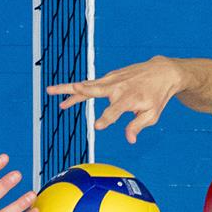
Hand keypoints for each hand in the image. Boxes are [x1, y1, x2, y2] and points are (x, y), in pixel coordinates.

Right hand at [46, 57, 184, 143]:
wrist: (161, 72)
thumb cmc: (157, 96)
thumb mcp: (153, 114)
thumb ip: (138, 126)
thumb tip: (129, 140)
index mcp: (129, 98)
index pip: (114, 111)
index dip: (105, 119)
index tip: (96, 127)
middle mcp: (117, 87)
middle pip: (92, 91)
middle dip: (75, 94)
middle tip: (58, 97)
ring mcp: (112, 80)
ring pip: (86, 85)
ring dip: (67, 89)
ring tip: (49, 91)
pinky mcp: (109, 78)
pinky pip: (91, 85)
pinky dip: (78, 90)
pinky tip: (65, 99)